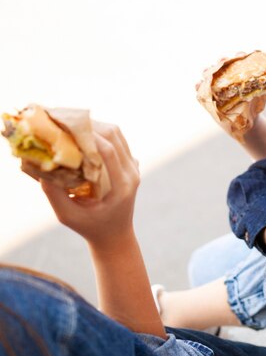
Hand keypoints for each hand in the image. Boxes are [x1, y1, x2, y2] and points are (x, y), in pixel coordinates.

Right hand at [41, 122, 139, 247]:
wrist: (115, 235)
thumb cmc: (90, 227)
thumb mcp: (68, 216)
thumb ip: (55, 194)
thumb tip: (42, 167)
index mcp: (122, 186)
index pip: (108, 151)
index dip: (87, 134)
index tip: (64, 126)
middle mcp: (132, 173)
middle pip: (114, 135)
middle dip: (88, 125)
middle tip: (63, 121)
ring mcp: (134, 167)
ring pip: (117, 134)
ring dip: (94, 126)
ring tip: (69, 125)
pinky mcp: (130, 164)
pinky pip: (118, 140)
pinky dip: (100, 133)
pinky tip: (80, 136)